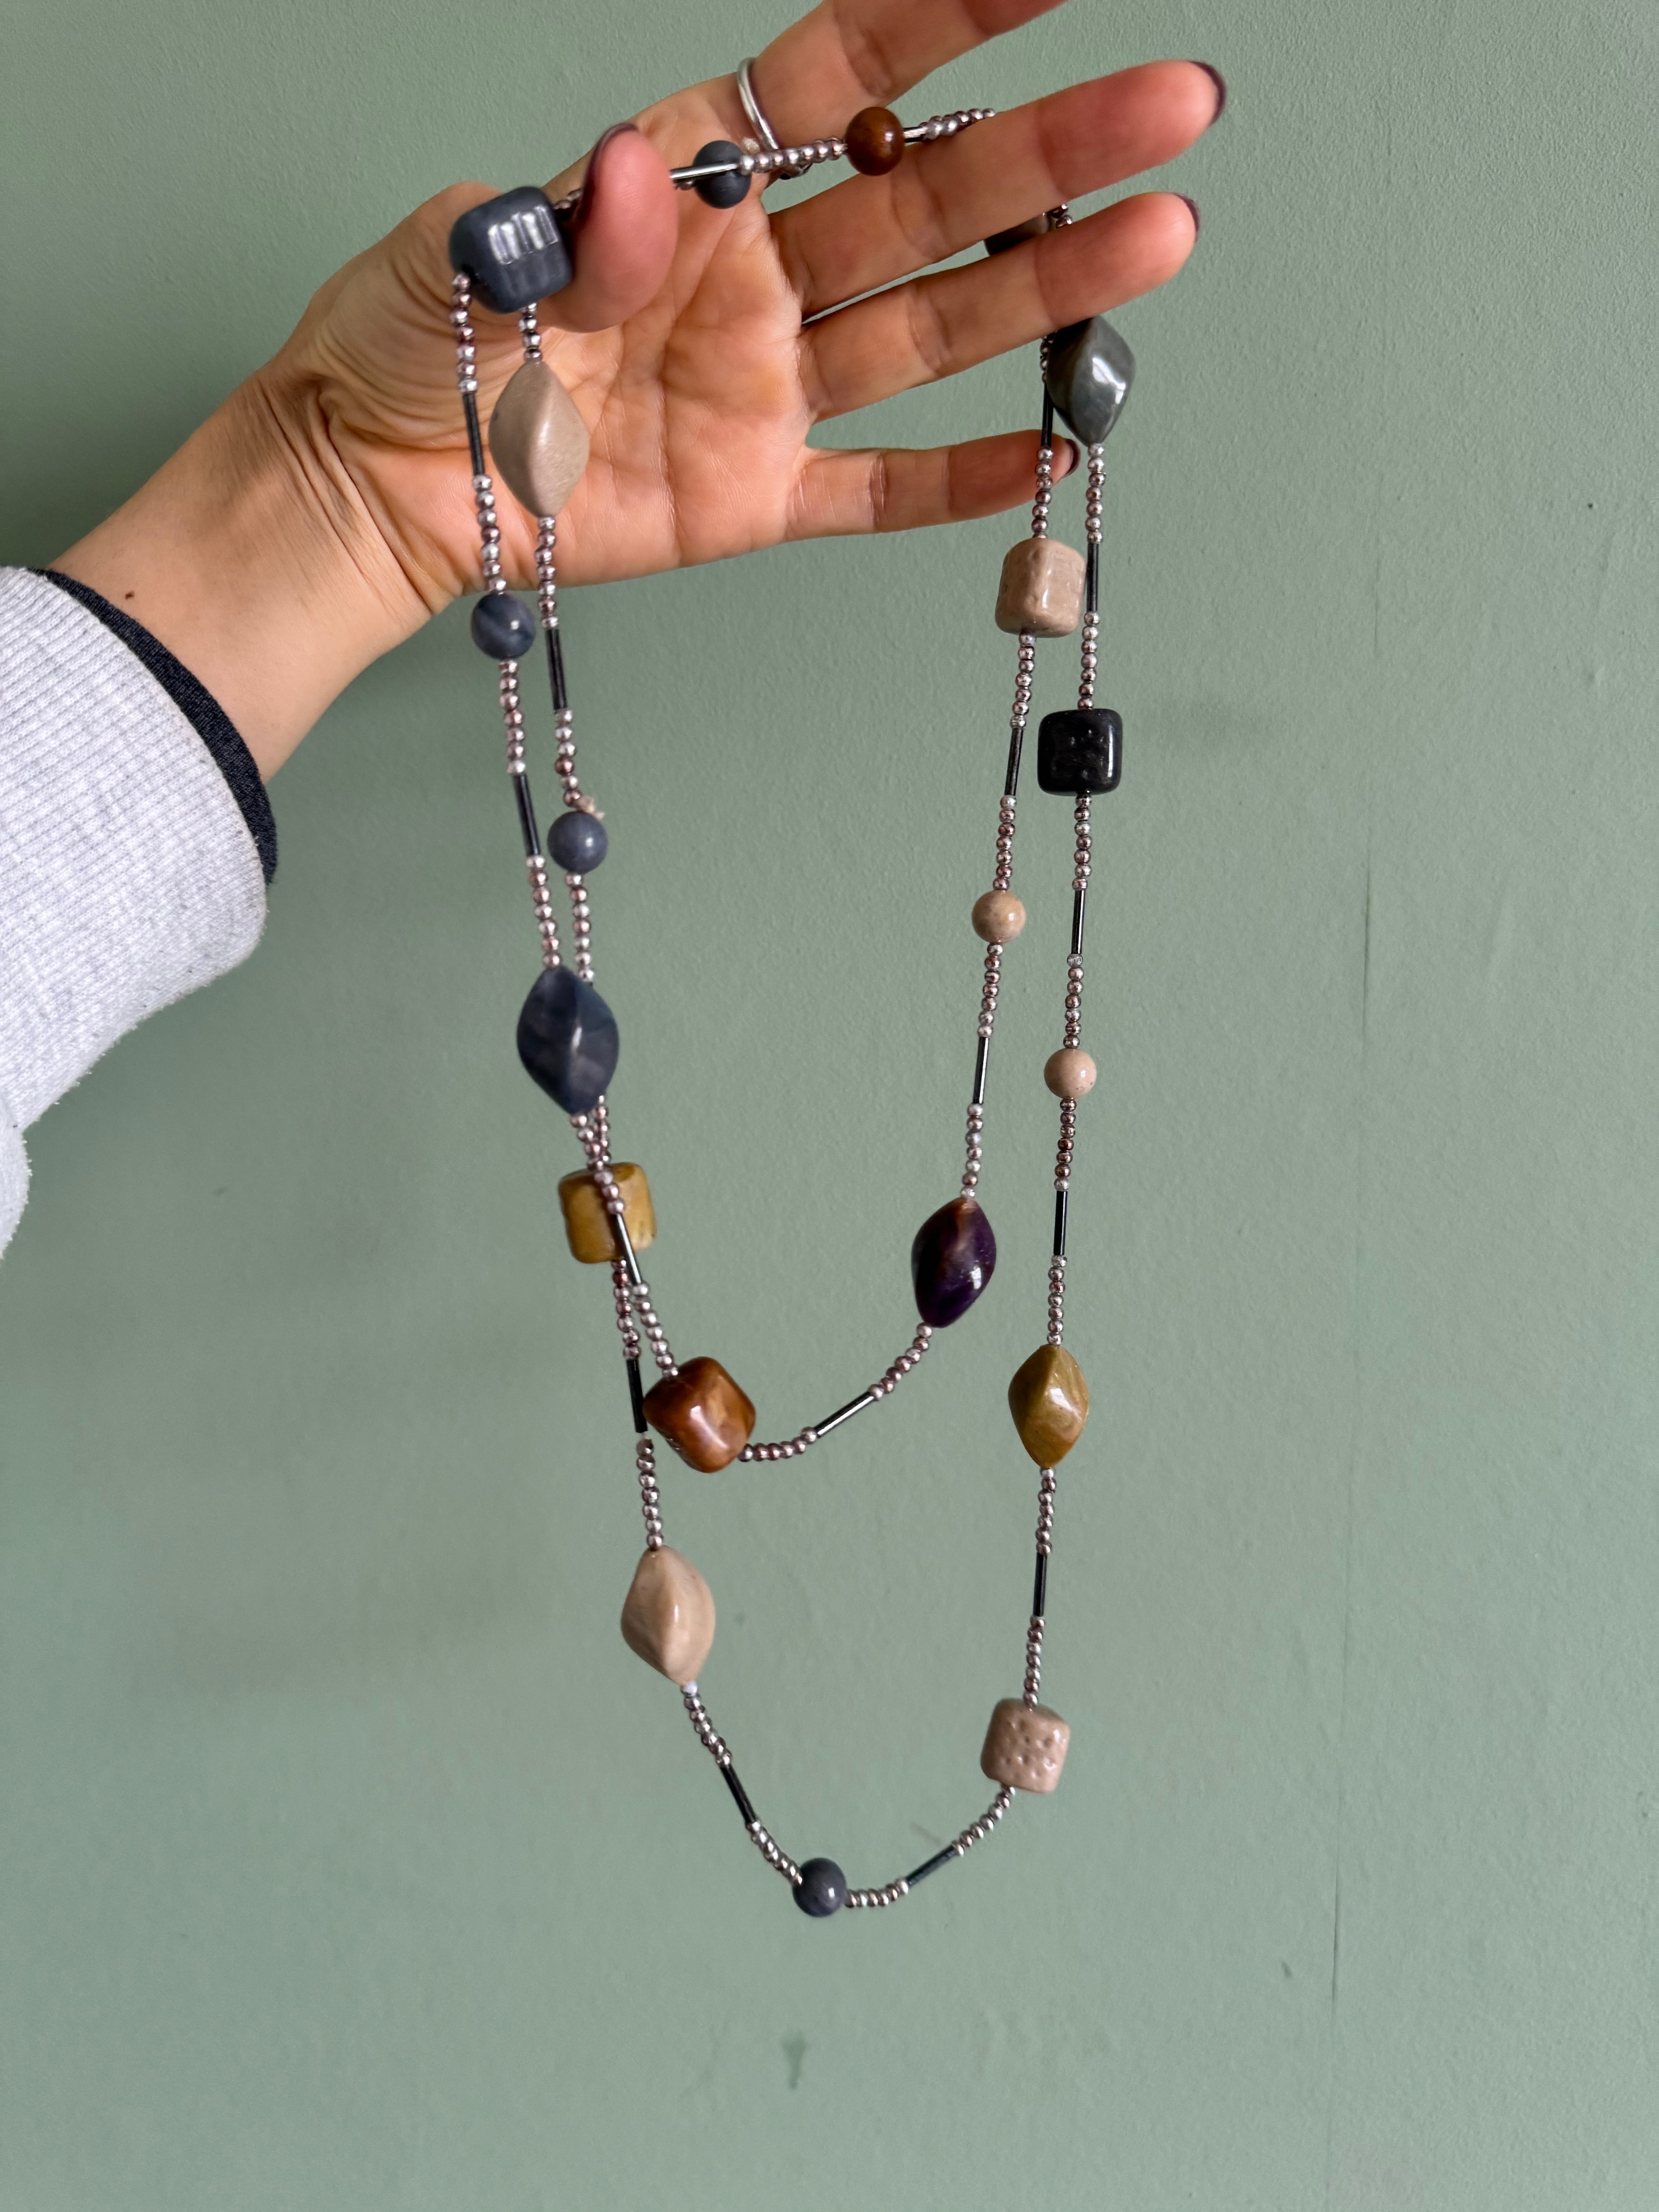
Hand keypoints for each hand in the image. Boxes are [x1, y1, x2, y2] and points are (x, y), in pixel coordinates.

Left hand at [57, 0, 1220, 775]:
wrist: (376, 484)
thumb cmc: (403, 344)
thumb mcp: (464, 257)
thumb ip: (570, 225)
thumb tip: (642, 177)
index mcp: (688, 187)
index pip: (841, 81)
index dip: (942, 21)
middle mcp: (753, 279)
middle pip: (926, 202)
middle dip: (1051, 149)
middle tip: (1172, 102)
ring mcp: (765, 390)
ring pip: (931, 331)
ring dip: (1044, 289)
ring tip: (1160, 234)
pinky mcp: (755, 496)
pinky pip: (874, 490)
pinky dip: (957, 484)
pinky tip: (1046, 454)